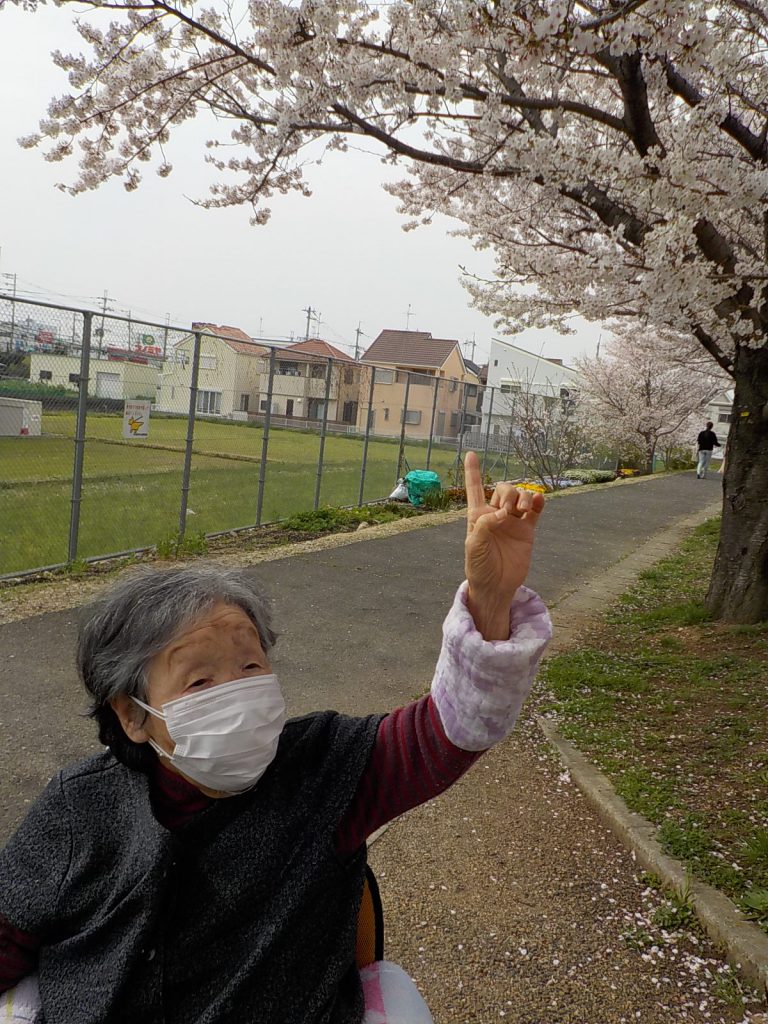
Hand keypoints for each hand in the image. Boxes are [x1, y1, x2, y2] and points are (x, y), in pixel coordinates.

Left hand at [464, 451, 544, 639]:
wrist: (496, 585)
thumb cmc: (478, 566)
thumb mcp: (474, 546)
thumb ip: (485, 526)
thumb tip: (502, 514)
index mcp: (478, 516)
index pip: (475, 489)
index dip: (473, 472)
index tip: (471, 454)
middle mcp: (496, 515)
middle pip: (504, 490)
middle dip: (508, 493)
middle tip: (508, 510)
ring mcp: (513, 521)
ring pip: (521, 497)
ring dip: (524, 497)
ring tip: (524, 509)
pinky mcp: (527, 530)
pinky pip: (535, 511)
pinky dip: (538, 502)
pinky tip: (539, 500)